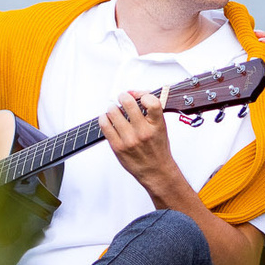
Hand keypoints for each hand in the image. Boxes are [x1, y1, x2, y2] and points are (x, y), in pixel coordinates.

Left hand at [99, 90, 185, 204]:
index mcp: (157, 125)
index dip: (143, 94)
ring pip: (113, 112)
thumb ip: (150, 109)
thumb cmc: (157, 147)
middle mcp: (143, 132)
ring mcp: (129, 139)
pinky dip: (104, 118)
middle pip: (128, 103)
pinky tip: (108, 119)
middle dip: (123, 97)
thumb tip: (134, 93)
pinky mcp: (117, 146)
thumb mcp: (160, 126)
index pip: (152, 102)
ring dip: (113, 108)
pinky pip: (105, 125)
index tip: (139, 96)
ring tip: (115, 111)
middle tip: (123, 98)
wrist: (156, 170)